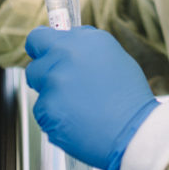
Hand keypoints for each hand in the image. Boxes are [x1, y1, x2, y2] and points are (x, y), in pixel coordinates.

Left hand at [25, 26, 158, 169]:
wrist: (133, 132)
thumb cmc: (129, 99)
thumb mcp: (114, 58)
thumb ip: (84, 49)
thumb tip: (66, 47)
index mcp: (84, 39)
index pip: (41, 37)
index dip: (42, 50)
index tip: (45, 58)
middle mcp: (66, 54)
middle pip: (35, 64)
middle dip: (44, 75)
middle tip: (63, 88)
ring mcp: (54, 81)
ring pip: (39, 90)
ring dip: (52, 98)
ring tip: (79, 108)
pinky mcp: (46, 107)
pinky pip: (42, 112)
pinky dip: (55, 118)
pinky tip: (76, 121)